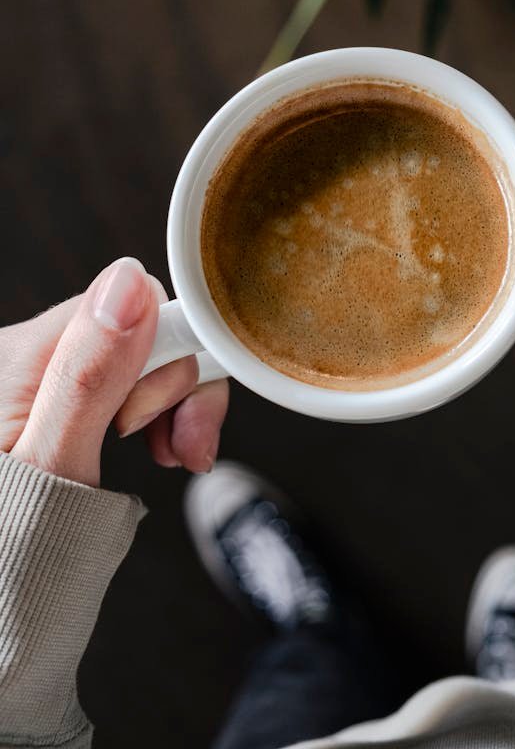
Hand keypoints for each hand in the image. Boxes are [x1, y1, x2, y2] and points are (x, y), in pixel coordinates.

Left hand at [0, 258, 228, 486]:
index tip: (172, 421)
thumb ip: (89, 374)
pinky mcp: (56, 394)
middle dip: (175, 387)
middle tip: (176, 451)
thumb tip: (128, 283)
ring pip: (141, 351)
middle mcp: (25, 352)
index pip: (127, 304)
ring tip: (172, 456)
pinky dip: (152, 409)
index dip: (168, 357)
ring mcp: (40, 374)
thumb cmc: (9, 553)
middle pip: (140, 326)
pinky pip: (125, 377)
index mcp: (18, 357)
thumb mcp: (54, 467)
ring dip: (171, 402)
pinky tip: (155, 445)